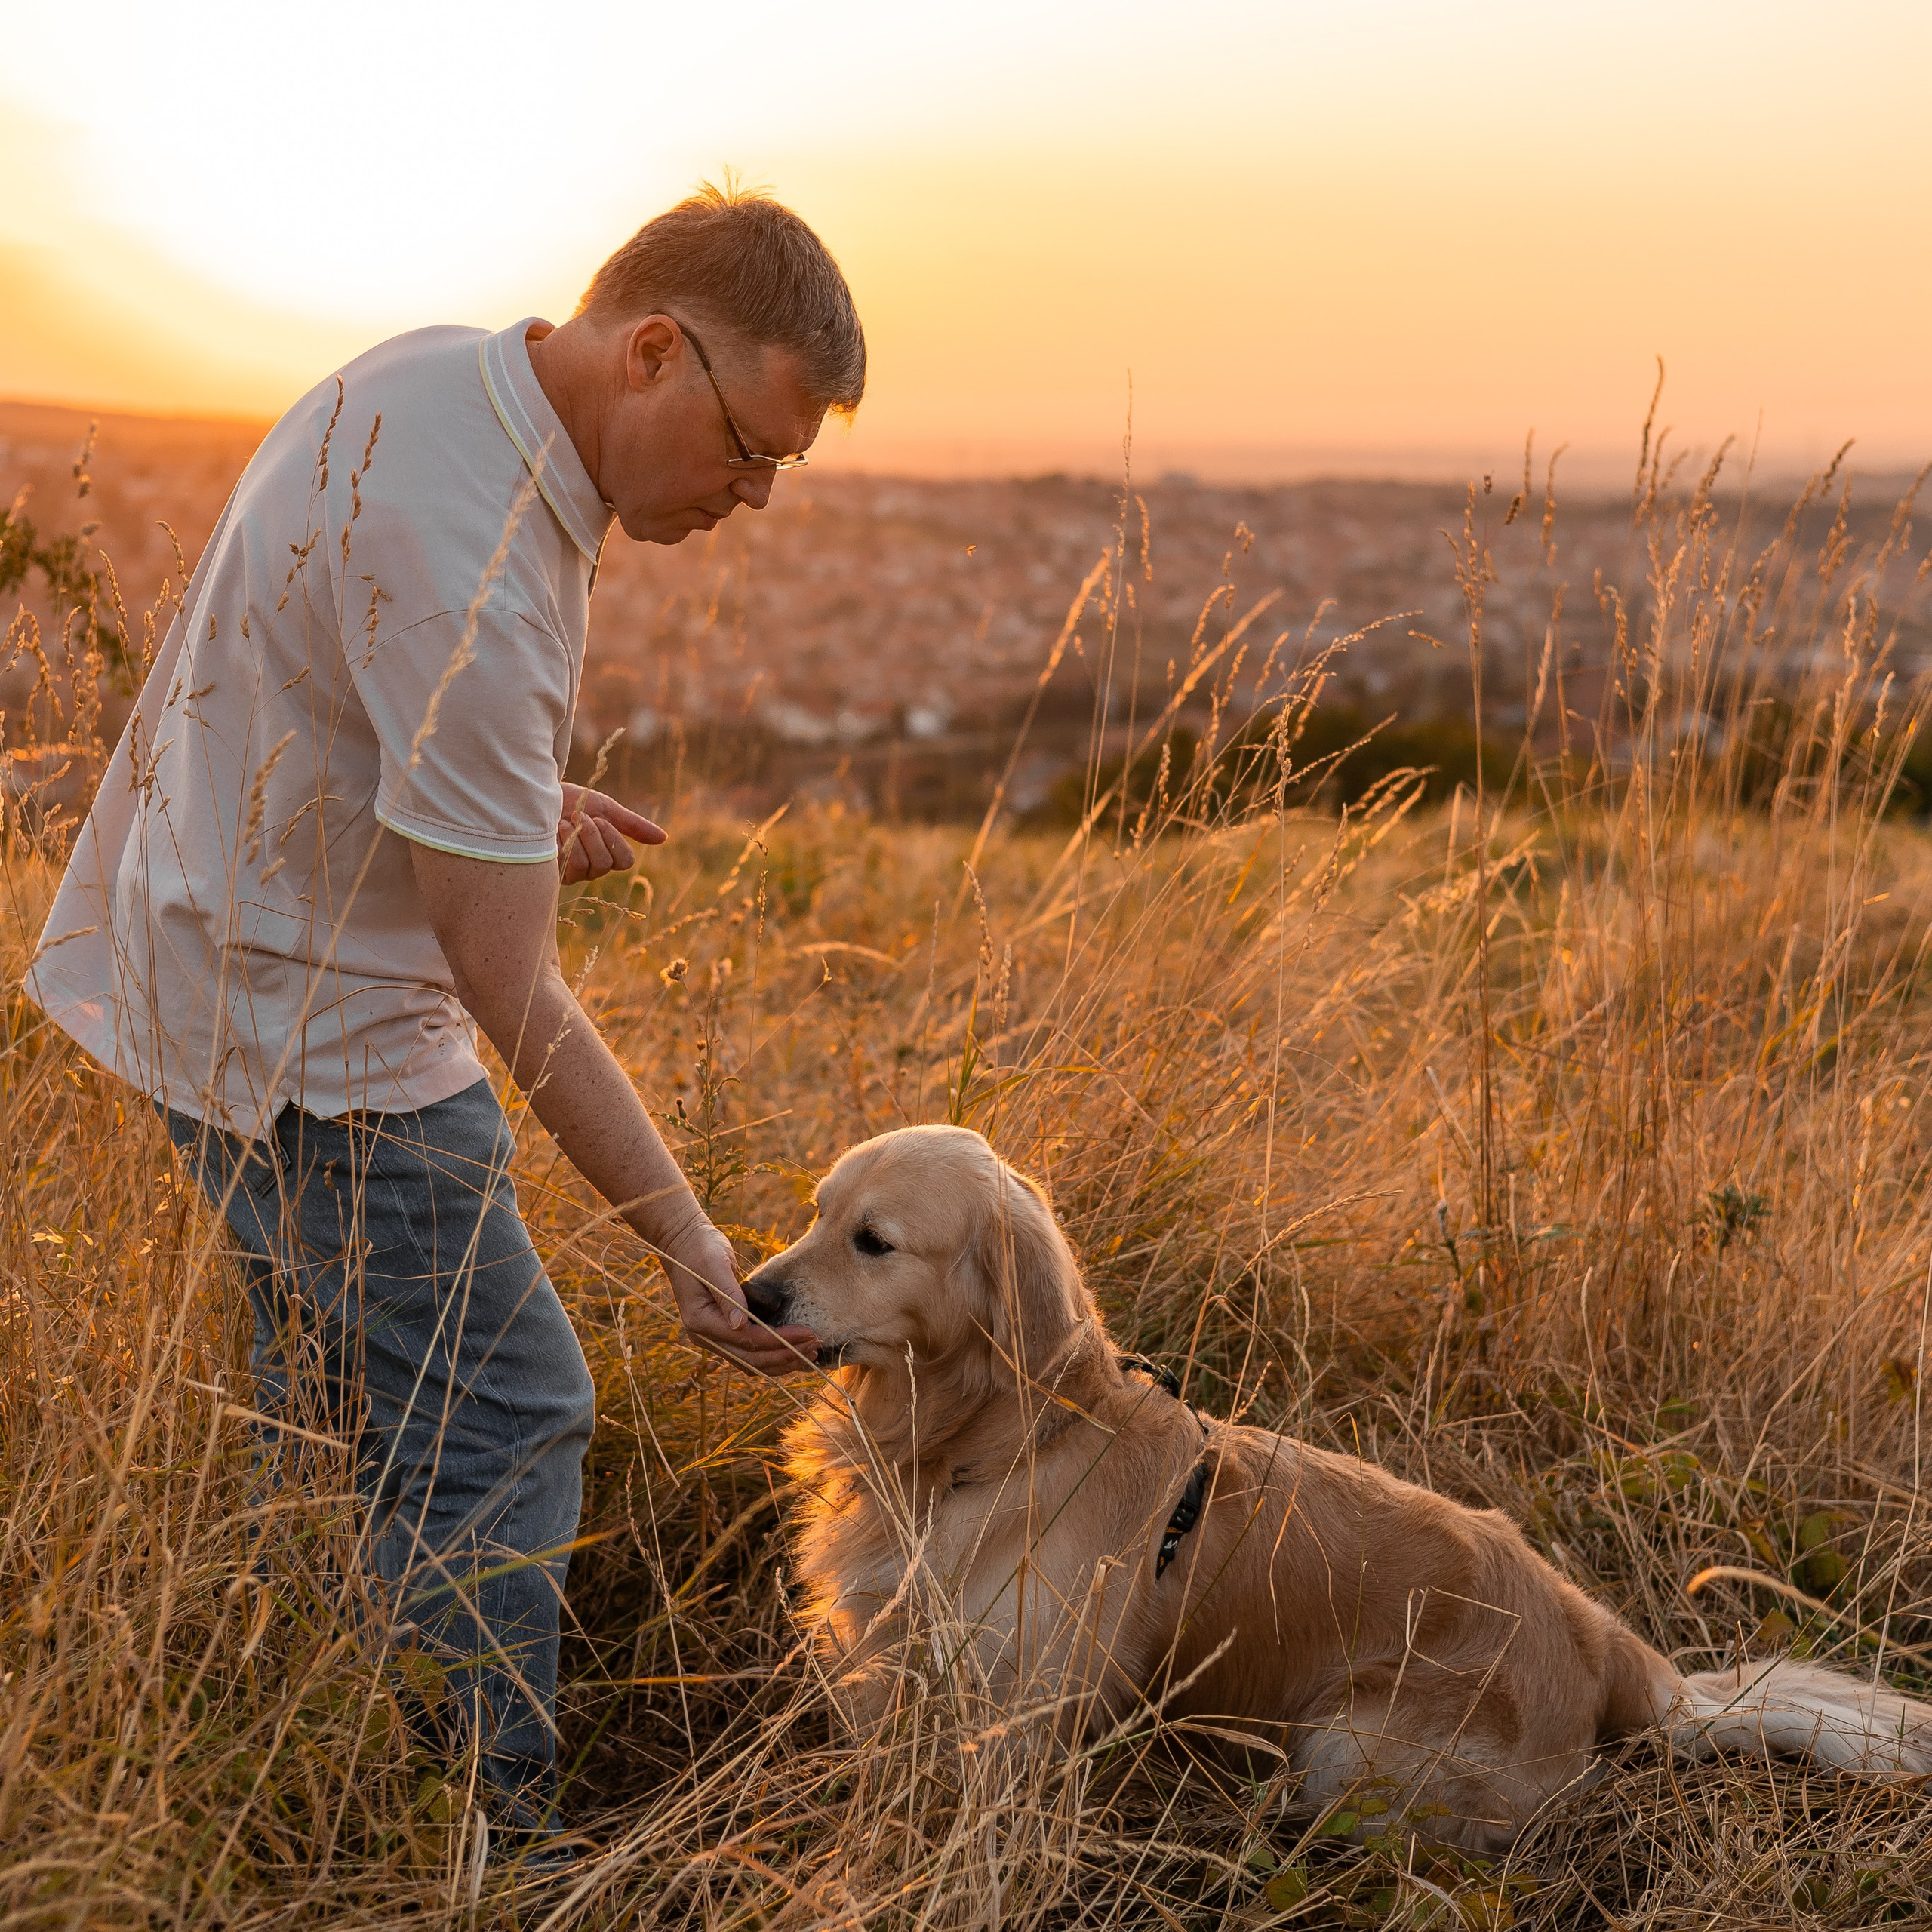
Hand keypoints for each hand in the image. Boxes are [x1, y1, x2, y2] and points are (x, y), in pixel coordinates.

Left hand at [558, 785, 665, 884]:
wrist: (540, 795)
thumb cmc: (573, 802)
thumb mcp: (606, 809)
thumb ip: (632, 825)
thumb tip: (664, 838)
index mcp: (608, 854)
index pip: (625, 860)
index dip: (614, 839)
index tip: (600, 819)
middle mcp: (592, 869)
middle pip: (605, 864)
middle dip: (592, 835)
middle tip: (579, 816)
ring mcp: (572, 873)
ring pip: (586, 867)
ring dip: (576, 838)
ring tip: (564, 822)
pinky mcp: (553, 873)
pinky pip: (566, 866)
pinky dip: (561, 844)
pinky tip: (553, 832)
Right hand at [657, 1215, 818, 1375]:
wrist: (682, 1244)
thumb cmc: (700, 1249)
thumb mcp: (714, 1265)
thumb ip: (728, 1294)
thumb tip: (739, 1325)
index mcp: (701, 1322)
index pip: (746, 1340)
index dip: (779, 1340)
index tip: (807, 1333)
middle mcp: (705, 1336)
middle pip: (750, 1359)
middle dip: (785, 1355)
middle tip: (815, 1347)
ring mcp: (712, 1338)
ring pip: (750, 1362)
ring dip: (780, 1361)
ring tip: (810, 1354)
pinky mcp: (722, 1333)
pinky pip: (748, 1353)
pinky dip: (771, 1355)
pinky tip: (791, 1351)